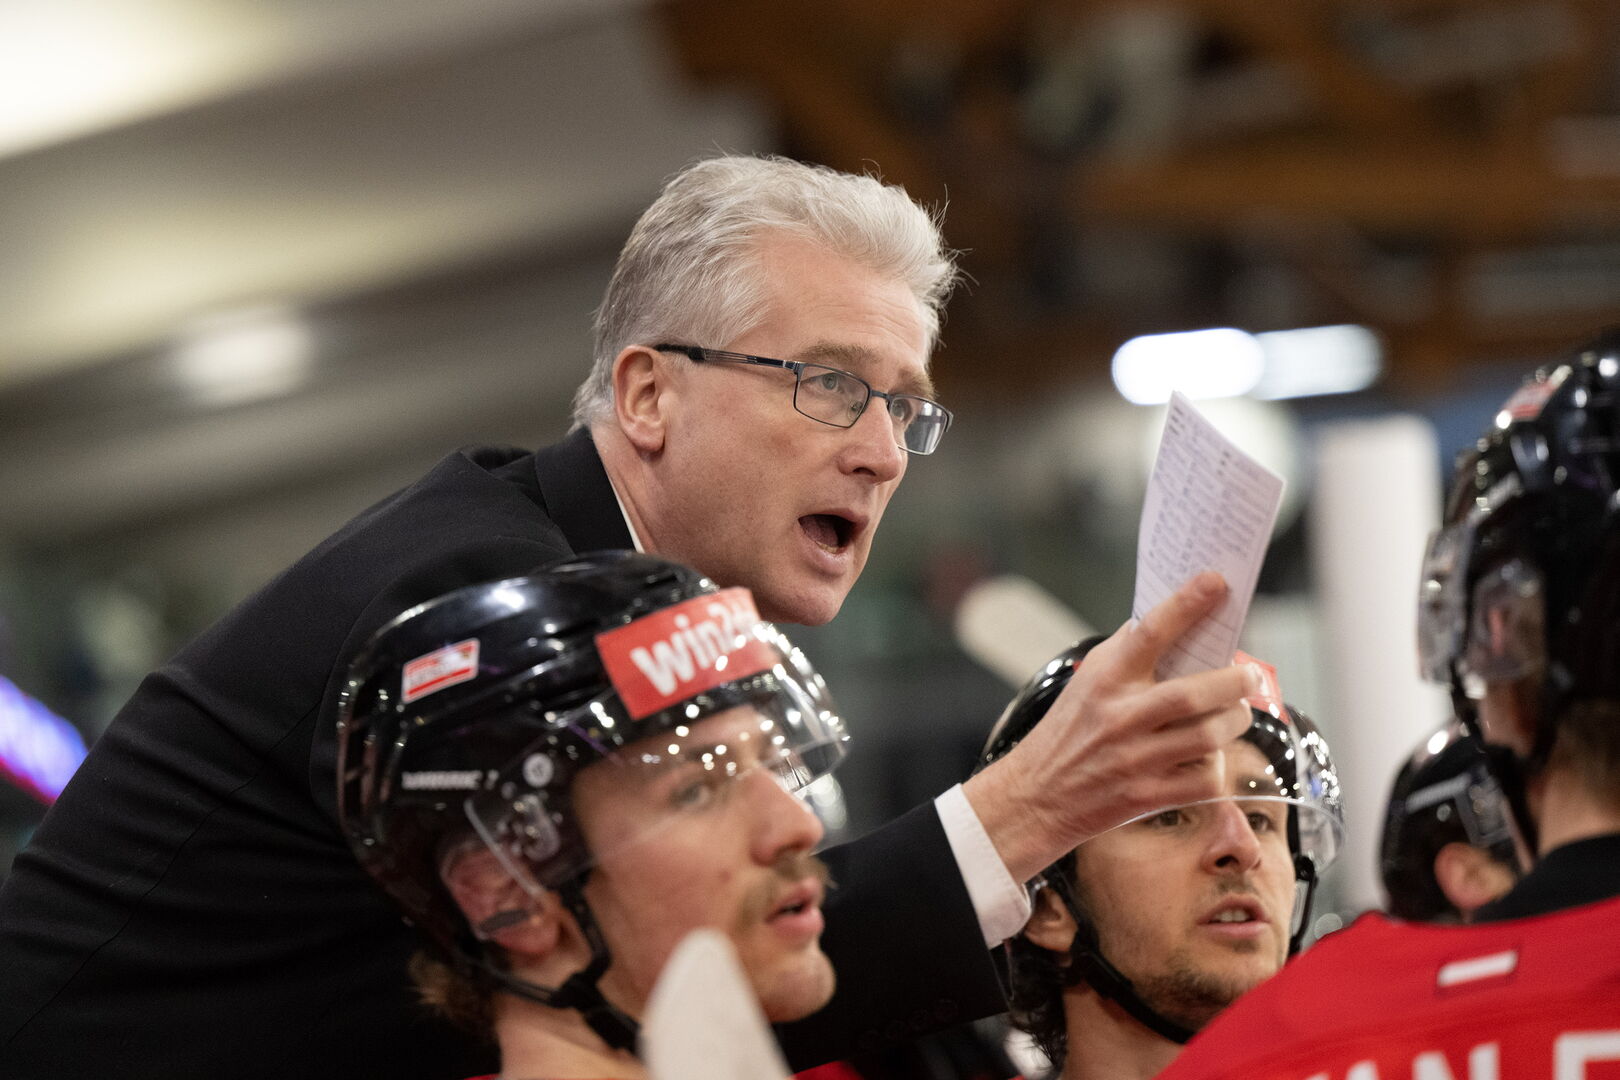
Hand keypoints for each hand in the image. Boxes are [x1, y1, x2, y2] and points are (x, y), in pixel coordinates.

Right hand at [962, 571, 1260, 884]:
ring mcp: (1133, 759)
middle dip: (1235, 681)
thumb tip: (1178, 623)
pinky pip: (1204, 780)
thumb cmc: (1067, 733)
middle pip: (1194, 693)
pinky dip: (1216, 766)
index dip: (1187, 604)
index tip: (1217, 582)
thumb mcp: (1086, 682)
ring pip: (1208, 736)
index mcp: (1104, 679)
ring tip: (1236, 713)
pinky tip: (1210, 757)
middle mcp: (1119, 716)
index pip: (1150, 632)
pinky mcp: (1145, 797)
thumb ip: (1127, 655)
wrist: (1034, 797)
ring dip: (1234, 721)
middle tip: (1248, 675)